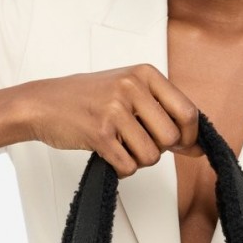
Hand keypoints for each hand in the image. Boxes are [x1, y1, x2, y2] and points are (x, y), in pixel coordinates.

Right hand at [21, 64, 203, 174]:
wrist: (44, 102)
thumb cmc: (89, 98)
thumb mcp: (130, 92)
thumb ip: (165, 115)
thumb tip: (199, 147)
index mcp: (145, 74)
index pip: (188, 112)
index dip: (190, 136)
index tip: (182, 145)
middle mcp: (132, 87)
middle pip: (171, 138)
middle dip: (158, 149)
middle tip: (137, 142)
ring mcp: (115, 109)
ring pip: (151, 156)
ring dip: (138, 160)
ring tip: (120, 145)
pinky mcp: (99, 133)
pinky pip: (128, 166)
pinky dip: (121, 168)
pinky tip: (109, 154)